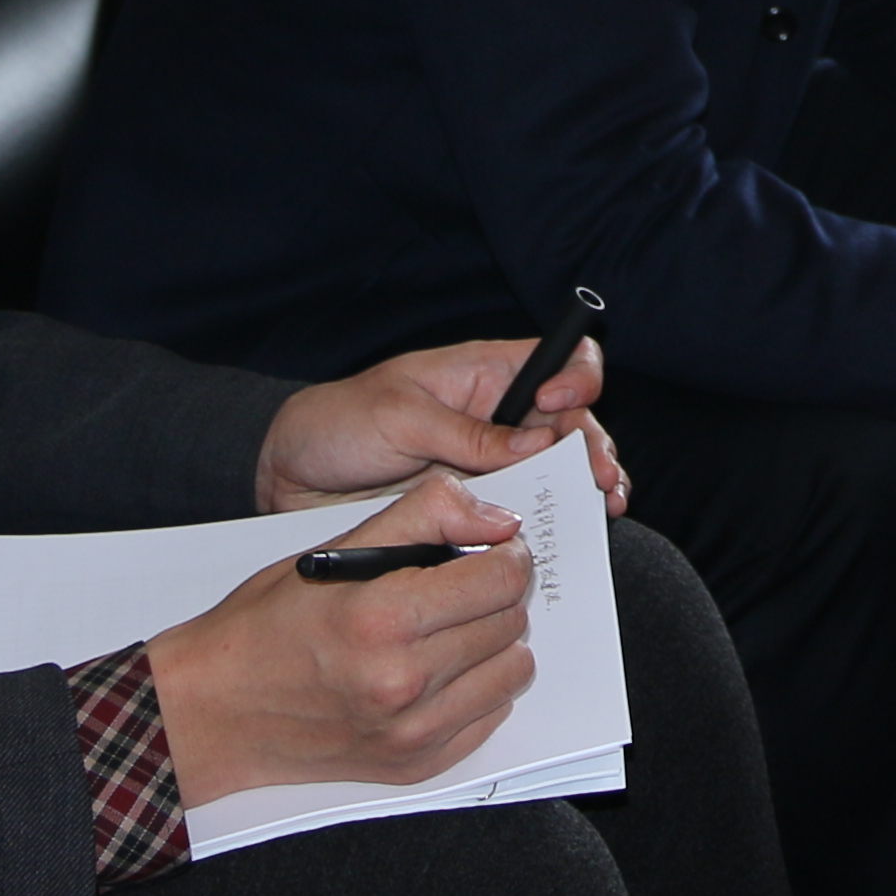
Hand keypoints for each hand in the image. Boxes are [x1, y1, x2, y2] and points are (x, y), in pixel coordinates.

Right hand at [140, 473, 536, 802]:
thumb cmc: (268, 625)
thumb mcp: (335, 548)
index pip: (501, 580)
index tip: (493, 552)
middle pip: (511, 622)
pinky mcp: (416, 766)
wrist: (218, 710)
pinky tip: (436, 674)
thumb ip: (424, 515)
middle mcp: (403, 682)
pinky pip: (490, 717)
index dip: (506, 556)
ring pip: (512, 672)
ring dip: (493, 644)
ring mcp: (412, 732)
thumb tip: (499, 520)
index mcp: (383, 618)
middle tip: (462, 589)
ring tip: (449, 631)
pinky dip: (476, 690)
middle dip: (497, 596)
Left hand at [255, 337, 625, 518]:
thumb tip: (537, 440)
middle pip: (573, 422)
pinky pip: (525, 514)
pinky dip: (553, 524)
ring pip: (560, 471)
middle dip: (595, 445)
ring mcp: (492, 467)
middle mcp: (498, 418)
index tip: (562, 404)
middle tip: (601, 479)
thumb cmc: (338, 424)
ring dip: (588, 487)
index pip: (556, 359)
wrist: (290, 479)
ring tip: (604, 506)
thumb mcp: (399, 416)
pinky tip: (566, 536)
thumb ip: (467, 432)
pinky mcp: (477, 510)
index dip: (575, 375)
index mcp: (483, 375)